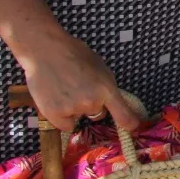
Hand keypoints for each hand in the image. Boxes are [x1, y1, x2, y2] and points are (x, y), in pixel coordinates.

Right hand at [16, 28, 139, 132]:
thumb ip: (106, 87)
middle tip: (78, 89)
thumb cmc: (74, 54)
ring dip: (75, 109)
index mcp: (107, 89)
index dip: (129, 123)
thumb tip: (108, 102)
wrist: (46, 51)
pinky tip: (55, 100)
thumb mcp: (100, 68)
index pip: (123, 114)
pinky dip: (61, 117)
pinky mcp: (55, 114)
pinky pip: (65, 125)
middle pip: (98, 114)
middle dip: (92, 105)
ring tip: (64, 90)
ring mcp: (73, 109)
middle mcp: (92, 102)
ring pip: (80, 118)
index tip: (133, 128)